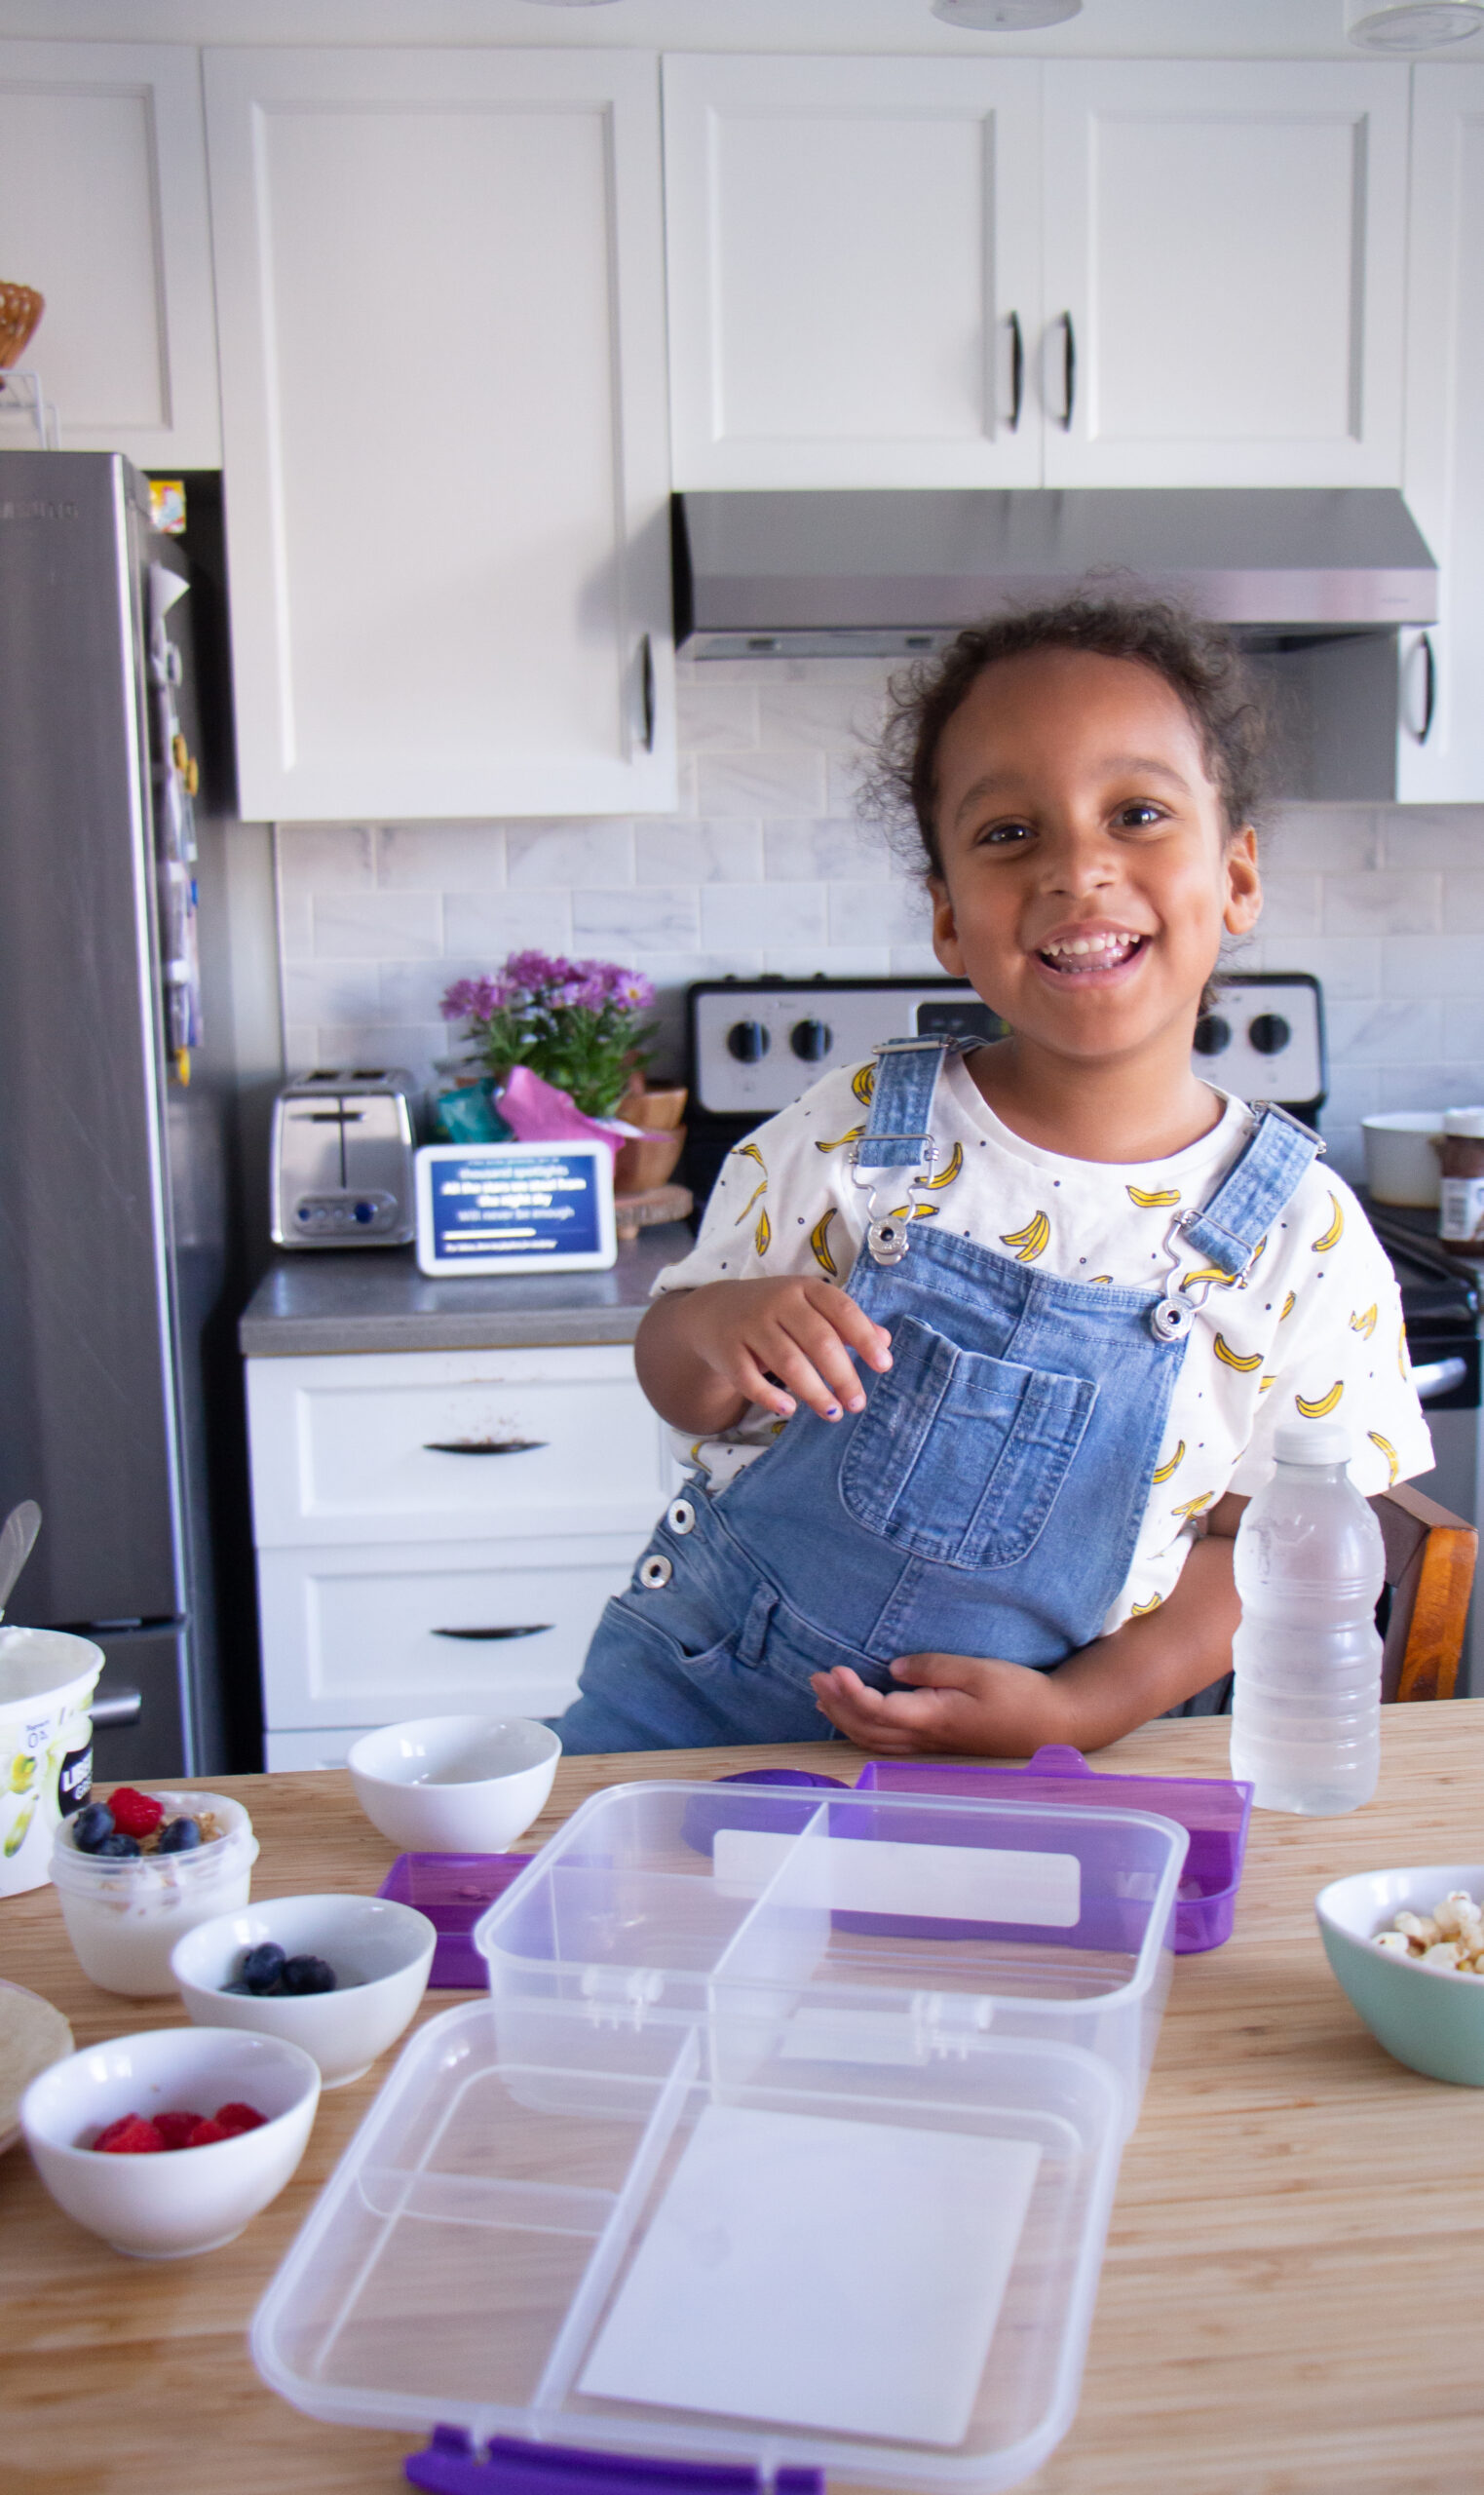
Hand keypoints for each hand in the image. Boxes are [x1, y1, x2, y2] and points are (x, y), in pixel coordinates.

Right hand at [680, 1277, 891, 1423]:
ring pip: (789, 1362)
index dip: (864, 1338)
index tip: (884, 1366)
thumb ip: (847, 1323)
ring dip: (814, 1392)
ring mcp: (750, 1325)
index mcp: (804, 1289)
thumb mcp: (811, 1307)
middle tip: (857, 1403)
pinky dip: (769, 1397)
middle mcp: (778, 1302)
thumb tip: (885, 1342)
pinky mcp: (727, 1350)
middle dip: (843, 1375)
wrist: (715, 1310)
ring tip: (833, 1413)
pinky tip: (789, 1409)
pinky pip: (749, 1379)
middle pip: (818, 1340)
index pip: (842, 1310)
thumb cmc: (776, 1312)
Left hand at [811, 1652, 1070, 1755]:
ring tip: (821, 1695)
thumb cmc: (1020, 1694)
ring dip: (845, 1718)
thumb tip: (892, 1669)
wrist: (1053, 1722)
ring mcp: (930, 1743)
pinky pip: (887, 1742)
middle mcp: (926, 1736)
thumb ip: (933, 1669)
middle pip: (867, 1728)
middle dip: (837, 1704)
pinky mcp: (937, 1741)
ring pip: (874, 1739)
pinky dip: (862, 1728)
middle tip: (815, 1676)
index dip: (850, 1694)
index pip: (879, 1711)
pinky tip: (854, 1715)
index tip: (833, 1670)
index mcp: (934, 1717)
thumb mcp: (978, 1671)